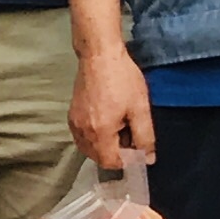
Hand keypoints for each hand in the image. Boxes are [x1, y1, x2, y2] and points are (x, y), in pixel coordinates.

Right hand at [70, 43, 154, 173]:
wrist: (100, 56)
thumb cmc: (122, 79)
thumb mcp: (140, 109)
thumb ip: (145, 137)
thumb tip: (148, 158)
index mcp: (100, 132)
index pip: (110, 162)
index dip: (127, 160)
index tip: (137, 146)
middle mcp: (83, 131)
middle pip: (98, 157)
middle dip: (115, 153)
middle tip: (129, 133)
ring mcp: (74, 123)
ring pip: (89, 148)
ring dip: (105, 146)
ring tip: (119, 126)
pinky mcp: (71, 115)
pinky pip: (82, 137)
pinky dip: (95, 138)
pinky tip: (107, 122)